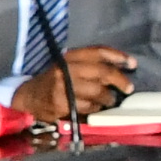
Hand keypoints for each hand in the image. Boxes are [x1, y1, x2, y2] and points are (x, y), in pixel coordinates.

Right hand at [15, 46, 137, 119]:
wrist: (28, 96)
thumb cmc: (52, 80)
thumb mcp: (67, 66)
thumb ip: (89, 65)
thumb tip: (120, 67)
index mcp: (70, 57)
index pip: (98, 51)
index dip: (118, 56)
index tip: (132, 63)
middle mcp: (67, 69)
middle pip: (102, 71)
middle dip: (119, 79)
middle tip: (128, 88)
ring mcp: (64, 87)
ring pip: (97, 91)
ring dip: (108, 98)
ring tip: (109, 100)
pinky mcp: (62, 104)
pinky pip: (88, 107)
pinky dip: (95, 108)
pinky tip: (95, 108)